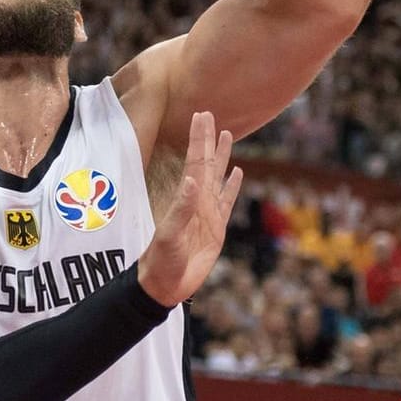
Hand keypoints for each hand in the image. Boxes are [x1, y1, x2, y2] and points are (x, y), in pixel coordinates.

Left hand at [138, 111, 242, 305]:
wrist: (165, 285)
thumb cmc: (162, 260)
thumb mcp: (170, 234)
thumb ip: (181, 207)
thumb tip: (192, 179)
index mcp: (187, 198)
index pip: (195, 161)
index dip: (198, 139)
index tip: (201, 116)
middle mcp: (198, 200)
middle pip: (206, 163)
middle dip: (208, 140)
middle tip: (210, 116)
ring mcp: (208, 213)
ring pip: (218, 178)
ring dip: (222, 157)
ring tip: (227, 135)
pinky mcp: (217, 228)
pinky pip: (227, 201)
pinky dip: (232, 186)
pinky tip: (237, 173)